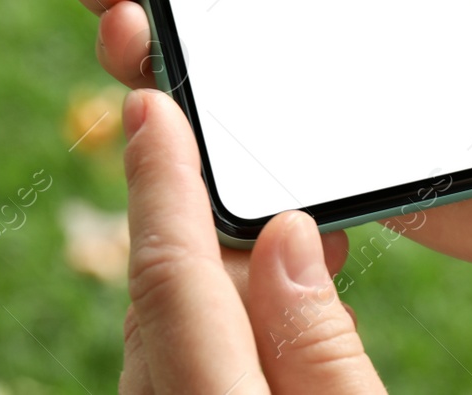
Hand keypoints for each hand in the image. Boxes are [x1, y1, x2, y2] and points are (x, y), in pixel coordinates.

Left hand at [118, 86, 384, 392]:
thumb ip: (320, 341)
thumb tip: (287, 234)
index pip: (171, 273)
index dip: (163, 180)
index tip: (151, 105)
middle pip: (165, 293)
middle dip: (210, 223)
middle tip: (294, 201)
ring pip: (169, 327)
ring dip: (226, 280)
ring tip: (309, 260)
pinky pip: (182, 366)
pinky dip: (223, 328)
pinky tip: (279, 328)